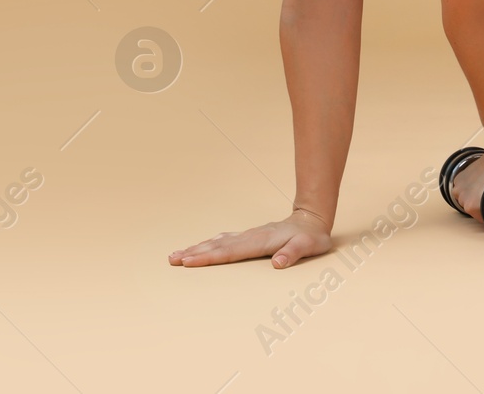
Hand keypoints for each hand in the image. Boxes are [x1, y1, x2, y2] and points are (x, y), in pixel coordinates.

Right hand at [168, 208, 332, 268]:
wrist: (312, 219)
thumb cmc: (311, 236)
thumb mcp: (309, 246)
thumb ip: (294, 253)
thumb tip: (278, 263)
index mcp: (260, 241)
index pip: (230, 251)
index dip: (209, 257)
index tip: (189, 261)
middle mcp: (250, 237)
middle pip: (217, 246)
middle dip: (194, 253)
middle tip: (172, 260)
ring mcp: (248, 235)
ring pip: (217, 241)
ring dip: (197, 248)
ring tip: (176, 255)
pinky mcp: (248, 236)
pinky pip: (223, 240)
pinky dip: (208, 244)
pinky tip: (198, 247)